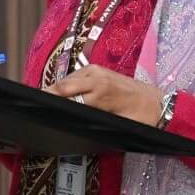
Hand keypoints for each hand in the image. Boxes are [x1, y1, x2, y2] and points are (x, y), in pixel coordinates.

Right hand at [48, 65, 164, 126]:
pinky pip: (74, 77)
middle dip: (48, 95)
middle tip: (35, 106)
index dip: (52, 103)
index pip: (67, 96)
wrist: (159, 103)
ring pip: (66, 80)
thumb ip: (97, 123)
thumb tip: (76, 125)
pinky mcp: (94, 69)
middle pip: (62, 85)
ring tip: (47, 103)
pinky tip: (63, 97)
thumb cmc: (142, 117)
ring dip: (57, 91)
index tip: (40, 109)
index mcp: (101, 90)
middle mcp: (96, 76)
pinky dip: (66, 86)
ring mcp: (95, 70)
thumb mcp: (120, 126)